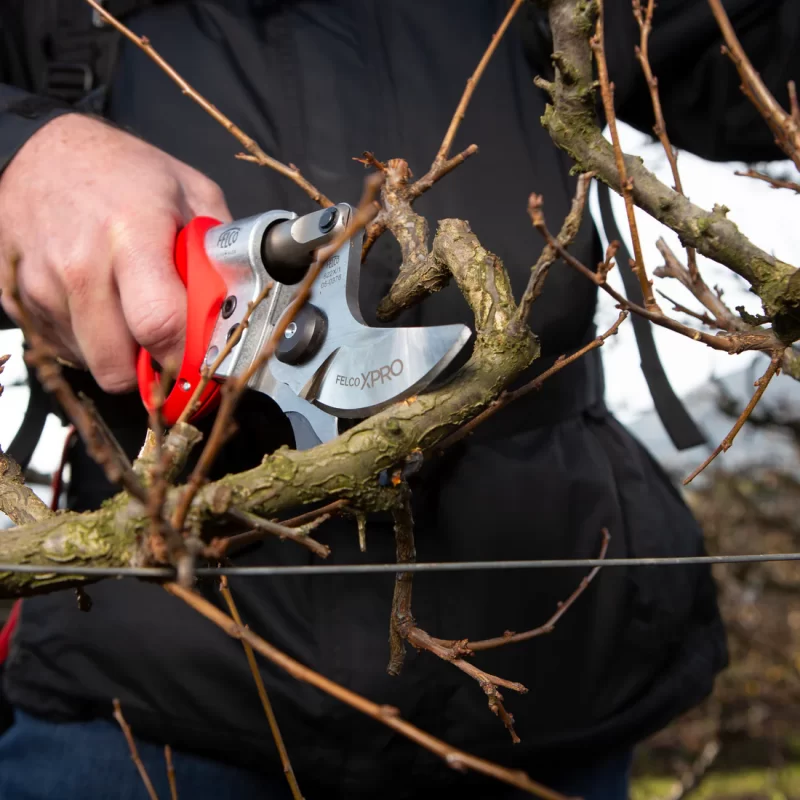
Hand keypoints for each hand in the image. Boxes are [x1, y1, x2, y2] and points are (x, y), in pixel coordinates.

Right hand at [0, 113, 231, 391]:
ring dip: (120, 354)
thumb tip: (238, 305)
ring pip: (92, 364)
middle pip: (118, 366)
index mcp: (131, 235)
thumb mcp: (192, 192)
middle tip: (167, 341)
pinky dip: (90, 341)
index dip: (186, 355)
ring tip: (131, 311)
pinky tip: (101, 305)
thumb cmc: (124, 172)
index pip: (159, 325)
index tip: (201, 358)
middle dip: (151, 367)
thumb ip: (220, 251)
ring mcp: (42, 286)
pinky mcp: (18, 299)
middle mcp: (79, 266)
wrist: (41, 151)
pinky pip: (64, 350)